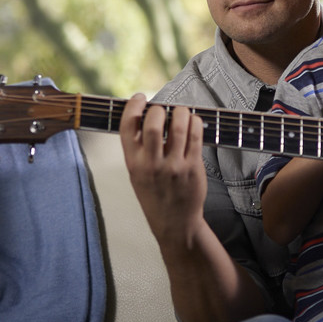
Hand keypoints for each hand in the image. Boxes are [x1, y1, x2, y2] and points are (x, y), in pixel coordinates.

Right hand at [119, 95, 207, 246]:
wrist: (174, 223)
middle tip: (163, 111)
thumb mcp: (136, 174)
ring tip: (180, 113)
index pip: (127, 127)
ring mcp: (174, 166)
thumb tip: (145, 116)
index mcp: (133, 163)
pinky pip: (195, 136)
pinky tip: (193, 122)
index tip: (139, 98)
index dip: (132, 106)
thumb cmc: (155, 196)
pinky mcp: (193, 167)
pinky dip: (195, 123)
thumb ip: (138, 149)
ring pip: (178, 126)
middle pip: (153, 124)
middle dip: (158, 109)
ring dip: (180, 112)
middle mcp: (151, 164)